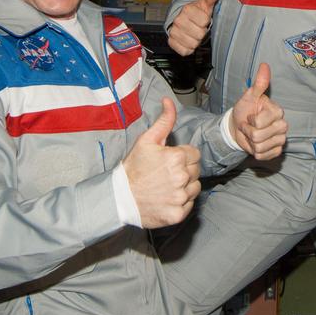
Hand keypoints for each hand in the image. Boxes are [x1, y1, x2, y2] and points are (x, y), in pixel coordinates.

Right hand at [122, 98, 200, 227]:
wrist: (120, 197)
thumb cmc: (134, 167)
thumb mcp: (147, 140)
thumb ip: (164, 120)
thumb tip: (168, 101)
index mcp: (177, 157)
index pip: (195, 154)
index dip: (183, 156)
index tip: (170, 161)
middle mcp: (182, 177)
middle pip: (196, 170)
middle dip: (185, 170)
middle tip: (166, 174)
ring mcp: (180, 197)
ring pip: (195, 187)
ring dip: (185, 186)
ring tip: (167, 186)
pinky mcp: (178, 214)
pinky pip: (189, 204)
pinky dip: (181, 202)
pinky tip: (167, 198)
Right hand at [167, 0, 219, 56]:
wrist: (181, 18)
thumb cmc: (195, 12)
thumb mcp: (206, 3)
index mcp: (187, 9)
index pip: (204, 21)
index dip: (206, 21)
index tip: (203, 18)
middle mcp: (178, 20)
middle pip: (199, 34)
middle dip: (201, 32)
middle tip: (198, 26)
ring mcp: (174, 31)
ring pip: (193, 44)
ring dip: (195, 40)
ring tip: (193, 33)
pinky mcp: (171, 42)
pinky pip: (185, 51)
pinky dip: (188, 48)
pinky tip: (188, 39)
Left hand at [230, 63, 287, 159]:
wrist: (239, 127)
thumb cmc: (245, 110)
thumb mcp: (249, 96)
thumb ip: (259, 83)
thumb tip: (264, 65)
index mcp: (277, 112)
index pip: (259, 123)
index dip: (249, 121)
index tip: (249, 117)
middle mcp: (282, 126)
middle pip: (259, 137)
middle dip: (248, 132)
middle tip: (248, 126)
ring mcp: (280, 139)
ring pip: (260, 147)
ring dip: (250, 142)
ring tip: (251, 135)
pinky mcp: (276, 151)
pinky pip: (263, 156)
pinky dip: (255, 152)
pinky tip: (255, 144)